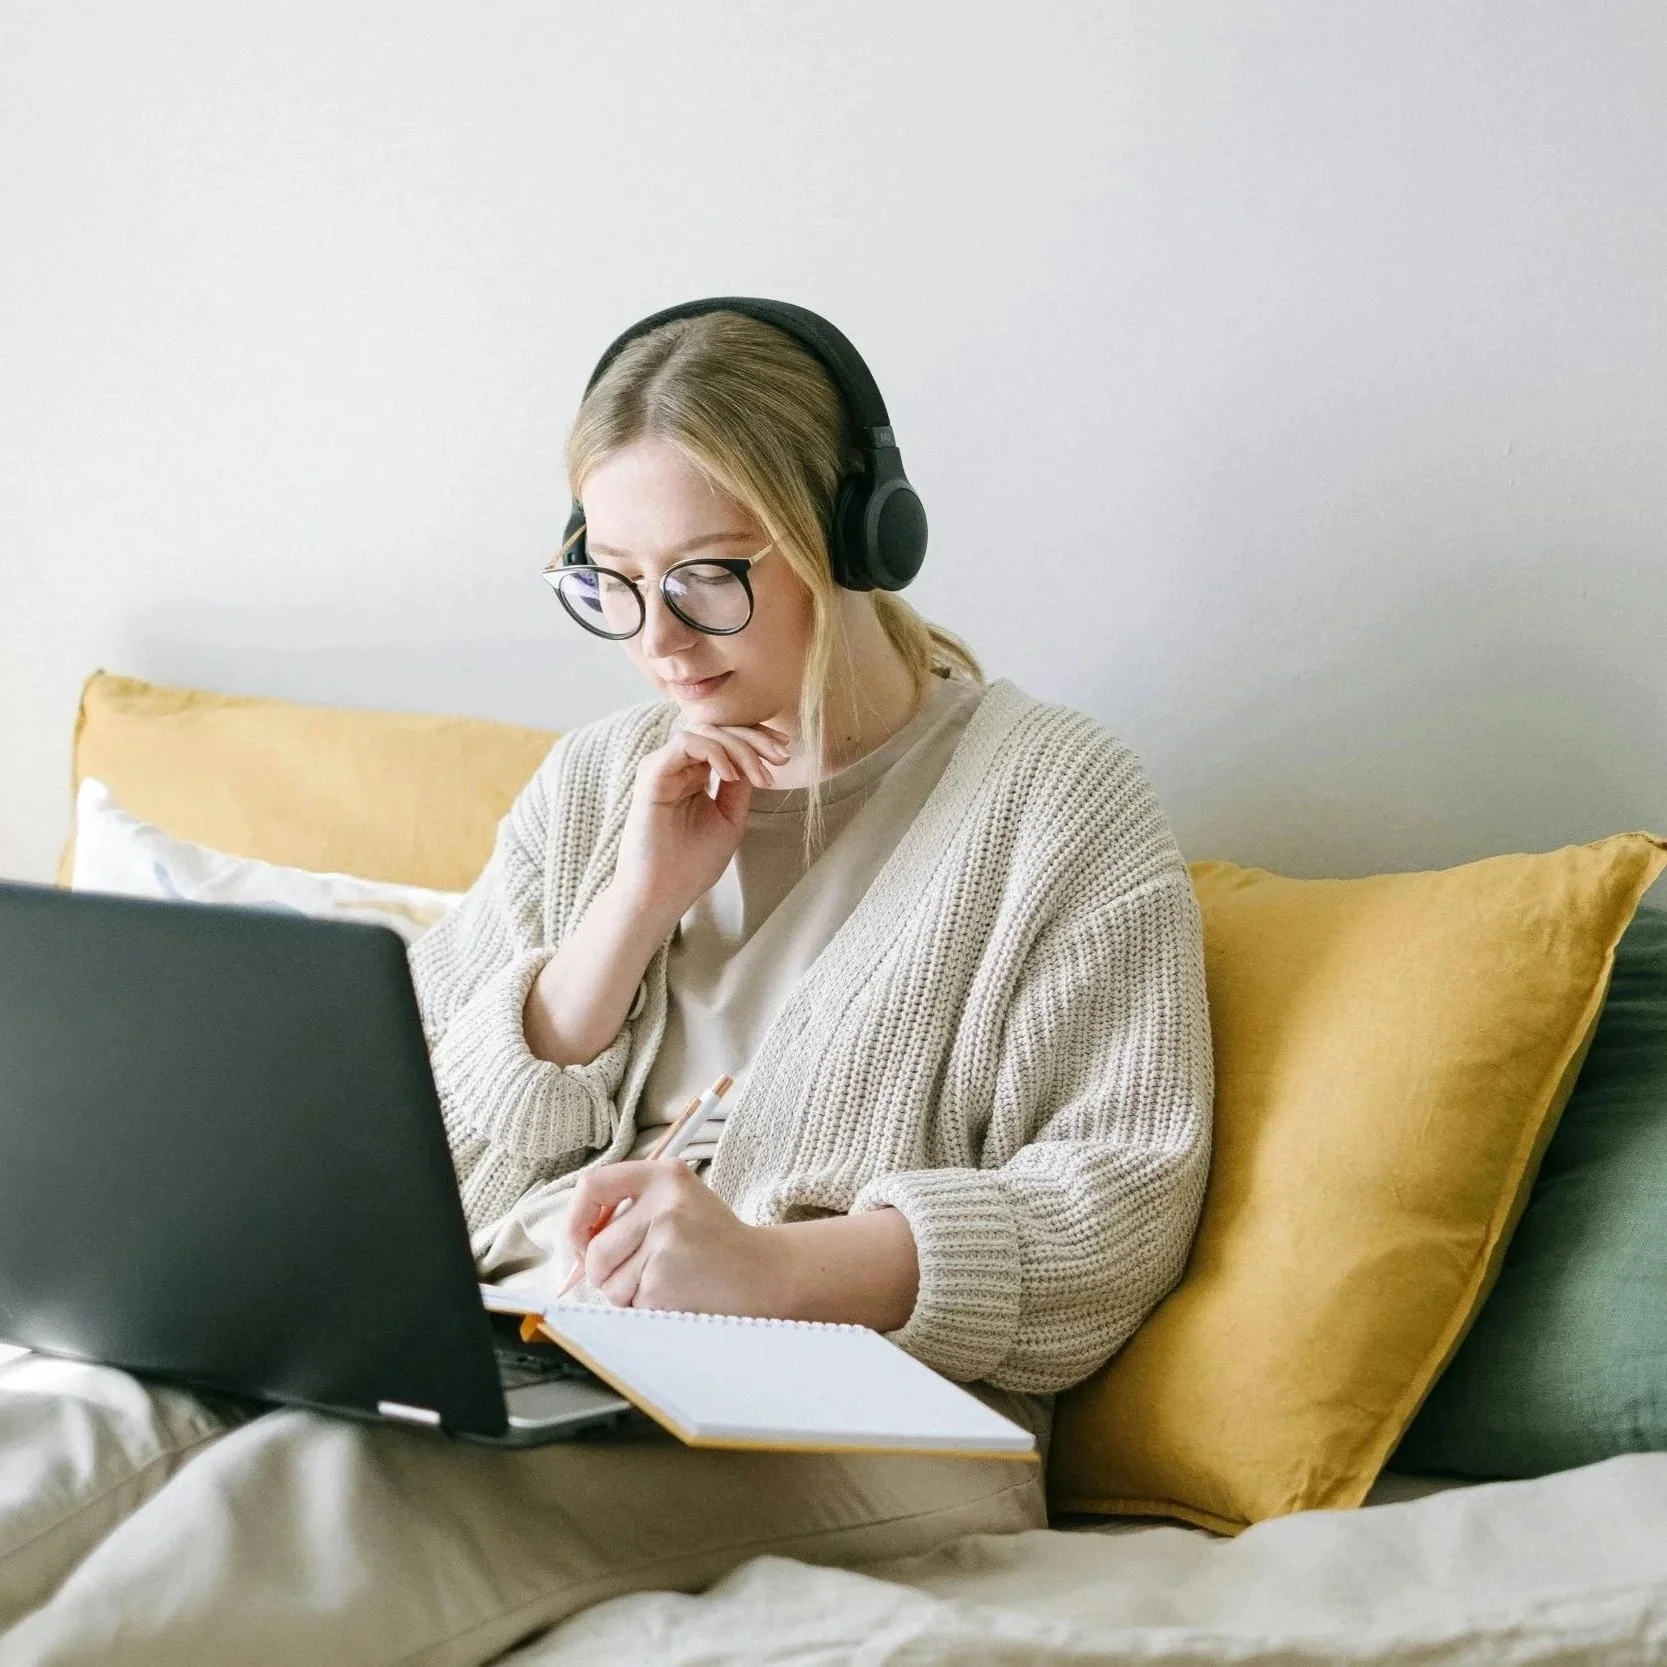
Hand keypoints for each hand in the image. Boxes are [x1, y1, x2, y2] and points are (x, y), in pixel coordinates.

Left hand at [566, 1159, 781, 1314]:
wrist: (761, 1273)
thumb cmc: (713, 1241)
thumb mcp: (678, 1202)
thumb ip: (629, 1210)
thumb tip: (574, 1244)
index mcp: (664, 1175)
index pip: (593, 1185)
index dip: (576, 1218)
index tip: (581, 1240)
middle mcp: (664, 1202)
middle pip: (596, 1248)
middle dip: (603, 1273)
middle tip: (636, 1273)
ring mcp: (665, 1241)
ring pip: (608, 1282)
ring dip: (626, 1293)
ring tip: (663, 1280)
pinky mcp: (665, 1279)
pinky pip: (630, 1302)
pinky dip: (645, 1306)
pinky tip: (675, 1293)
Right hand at [611, 721, 791, 927]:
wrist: (663, 893)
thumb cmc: (692, 864)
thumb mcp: (730, 819)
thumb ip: (739, 787)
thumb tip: (756, 758)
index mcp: (694, 776)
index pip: (725, 740)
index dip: (756, 739)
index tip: (785, 751)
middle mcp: (677, 767)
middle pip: (718, 729)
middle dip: (755, 737)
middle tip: (782, 755)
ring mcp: (663, 768)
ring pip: (704, 731)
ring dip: (740, 747)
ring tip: (759, 776)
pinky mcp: (652, 774)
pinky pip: (686, 743)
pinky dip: (715, 752)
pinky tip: (731, 775)